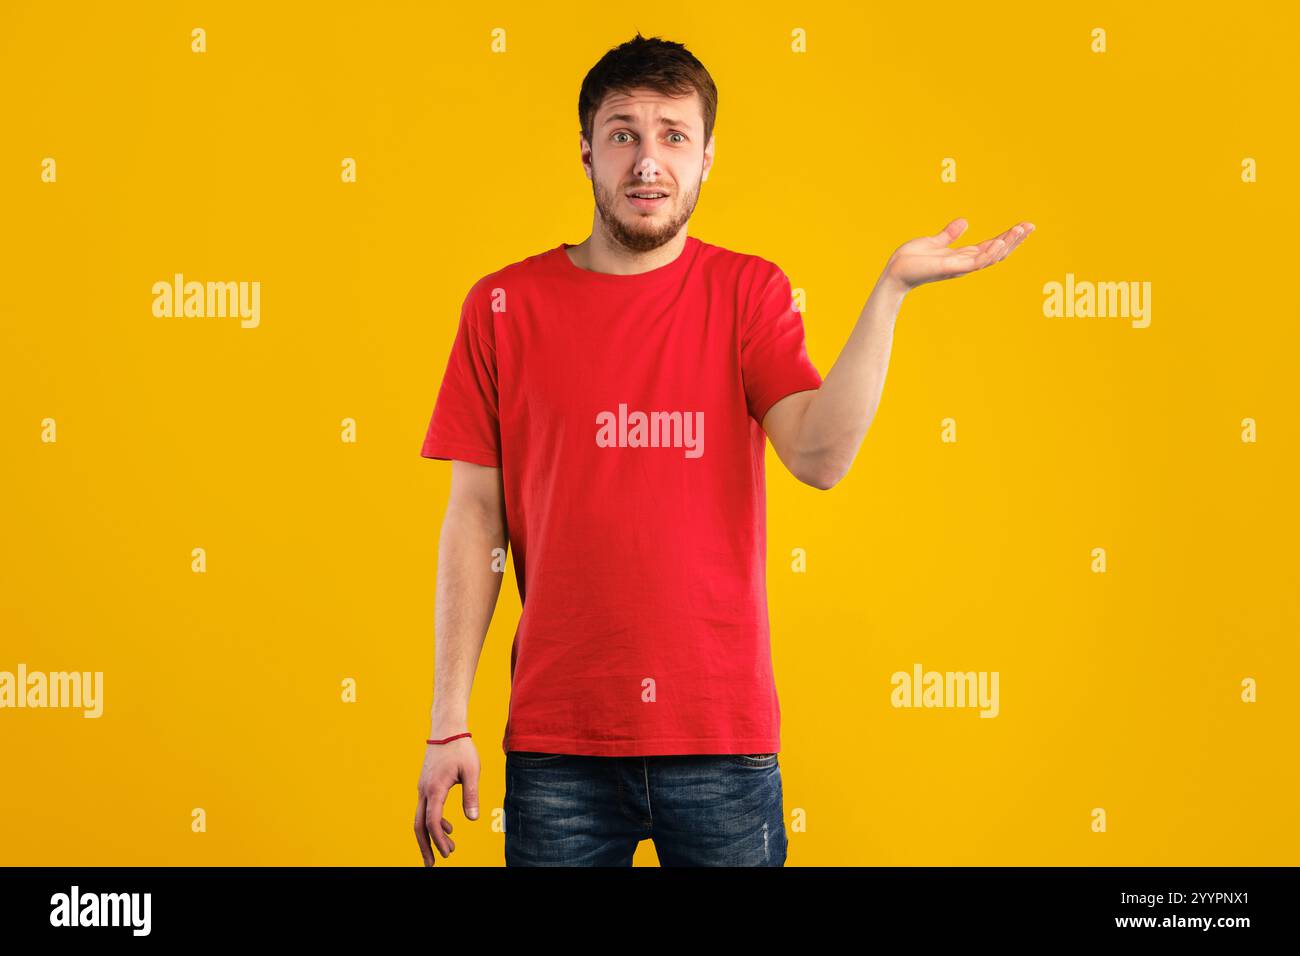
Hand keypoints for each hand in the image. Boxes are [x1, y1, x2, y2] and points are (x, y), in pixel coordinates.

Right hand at [414, 734, 479, 865]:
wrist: (447, 728)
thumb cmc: (461, 748)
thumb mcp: (472, 771)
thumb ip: (471, 795)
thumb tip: (473, 819)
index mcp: (435, 789)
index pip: (432, 822)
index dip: (438, 840)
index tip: (448, 853)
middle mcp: (424, 790)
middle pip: (419, 825)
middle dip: (425, 846)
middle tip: (432, 865)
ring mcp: (423, 787)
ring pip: (421, 817)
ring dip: (432, 835)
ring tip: (449, 848)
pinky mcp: (426, 784)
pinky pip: (427, 808)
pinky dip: (435, 821)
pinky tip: (450, 828)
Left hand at [882, 218, 1034, 293]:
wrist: (894, 272)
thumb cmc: (911, 260)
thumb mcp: (934, 242)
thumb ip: (949, 234)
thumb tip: (964, 221)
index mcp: (963, 256)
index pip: (991, 246)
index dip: (1008, 237)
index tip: (1024, 225)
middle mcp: (965, 263)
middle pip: (997, 252)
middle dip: (1014, 240)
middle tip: (1031, 226)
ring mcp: (960, 267)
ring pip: (990, 257)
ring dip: (1006, 244)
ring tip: (1020, 230)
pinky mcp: (951, 268)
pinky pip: (974, 262)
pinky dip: (988, 254)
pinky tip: (999, 242)